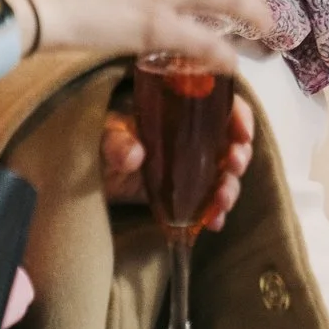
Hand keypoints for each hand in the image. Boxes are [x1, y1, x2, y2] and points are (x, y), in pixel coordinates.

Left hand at [101, 94, 255, 232]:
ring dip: (230, 187)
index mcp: (179, 113)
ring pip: (225, 175)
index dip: (239, 116)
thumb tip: (135, 155)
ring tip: (222, 201)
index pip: (220, 106)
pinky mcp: (184, 196)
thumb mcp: (104, 136)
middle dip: (239, 155)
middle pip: (231, 141)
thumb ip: (117, 141)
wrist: (86, 178)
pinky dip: (215, 214)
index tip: (242, 133)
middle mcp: (192, 138)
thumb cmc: (99, 144)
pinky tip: (214, 223)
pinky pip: (209, 203)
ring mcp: (190, 169)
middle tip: (233, 166)